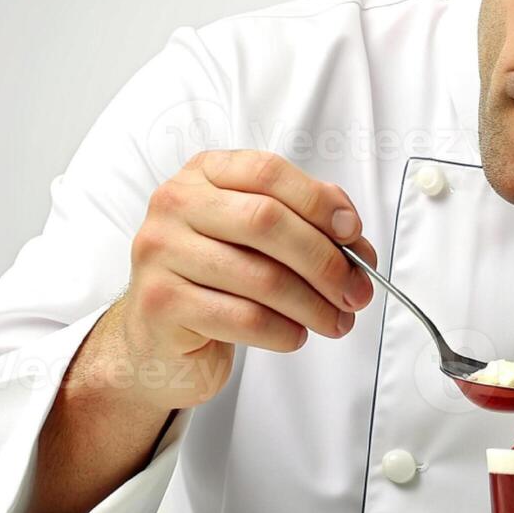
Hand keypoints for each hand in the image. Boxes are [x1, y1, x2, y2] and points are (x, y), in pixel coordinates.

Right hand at [84, 150, 378, 410]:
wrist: (157, 340)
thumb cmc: (217, 281)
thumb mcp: (259, 240)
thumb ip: (306, 224)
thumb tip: (353, 239)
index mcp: (204, 174)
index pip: (268, 172)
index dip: (318, 201)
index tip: (353, 233)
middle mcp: (175, 204)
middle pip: (267, 221)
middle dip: (325, 261)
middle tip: (356, 292)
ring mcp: (161, 252)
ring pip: (261, 277)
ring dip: (313, 305)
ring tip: (336, 321)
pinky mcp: (161, 304)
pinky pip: (243, 318)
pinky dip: (284, 331)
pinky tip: (295, 335)